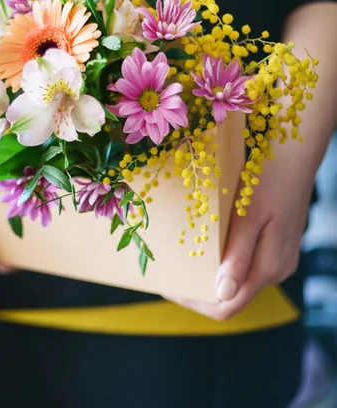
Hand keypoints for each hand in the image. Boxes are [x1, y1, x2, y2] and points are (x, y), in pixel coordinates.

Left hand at [166, 156, 312, 319]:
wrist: (294, 157)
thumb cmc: (268, 181)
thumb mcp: (248, 216)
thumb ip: (237, 256)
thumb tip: (222, 293)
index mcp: (269, 267)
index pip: (227, 306)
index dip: (195, 302)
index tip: (169, 286)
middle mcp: (276, 270)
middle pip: (232, 297)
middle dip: (199, 289)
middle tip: (171, 271)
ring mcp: (278, 260)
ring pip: (239, 281)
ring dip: (210, 275)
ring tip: (184, 259)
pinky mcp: (277, 248)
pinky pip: (246, 265)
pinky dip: (224, 262)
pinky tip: (208, 246)